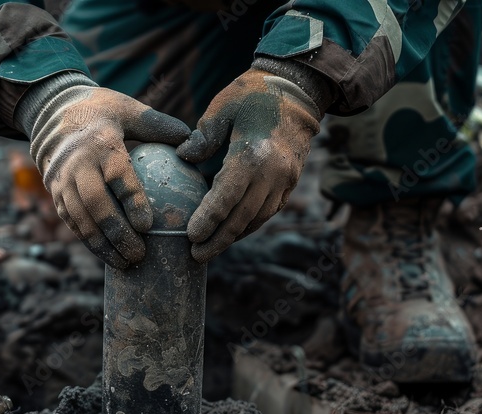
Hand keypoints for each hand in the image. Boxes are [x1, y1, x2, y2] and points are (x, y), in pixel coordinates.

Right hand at [29, 86, 190, 267]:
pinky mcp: (55, 192)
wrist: (52, 111)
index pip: (118, 175)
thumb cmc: (102, 112)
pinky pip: (71, 222)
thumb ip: (158, 125)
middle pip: (96, 204)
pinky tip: (107, 256)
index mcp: (101, 141)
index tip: (147, 224)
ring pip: (80, 218)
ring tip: (125, 264)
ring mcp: (63, 179)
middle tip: (139, 254)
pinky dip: (88, 242)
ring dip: (101, 245)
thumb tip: (192, 143)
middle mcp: (78, 162)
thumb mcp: (128, 109)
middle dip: (117, 233)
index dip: (132, 201)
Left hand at [176, 69, 320, 262]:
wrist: (298, 90)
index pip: (225, 199)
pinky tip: (234, 231)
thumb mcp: (221, 108)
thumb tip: (183, 157)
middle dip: (218, 240)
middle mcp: (271, 175)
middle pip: (241, 219)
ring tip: (211, 248)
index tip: (190, 236)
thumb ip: (202, 137)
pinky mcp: (291, 182)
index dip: (207, 221)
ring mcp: (284, 181)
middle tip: (196, 255)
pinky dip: (250, 225)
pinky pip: (268, 211)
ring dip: (234, 237)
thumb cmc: (253, 94)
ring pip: (257, 219)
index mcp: (250, 156)